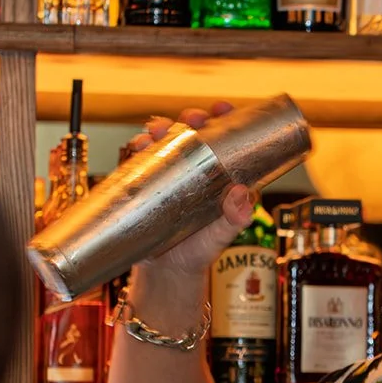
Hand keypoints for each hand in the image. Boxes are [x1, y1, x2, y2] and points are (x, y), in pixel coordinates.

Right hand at [129, 106, 256, 276]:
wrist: (167, 274)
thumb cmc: (200, 253)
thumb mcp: (222, 237)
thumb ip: (234, 219)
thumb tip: (243, 194)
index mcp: (219, 177)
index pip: (224, 140)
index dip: (224, 119)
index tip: (221, 108)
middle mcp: (195, 171)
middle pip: (193, 134)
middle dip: (191, 119)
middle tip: (191, 118)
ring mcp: (170, 177)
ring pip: (166, 143)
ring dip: (161, 129)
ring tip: (157, 129)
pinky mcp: (147, 185)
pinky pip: (141, 161)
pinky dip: (139, 148)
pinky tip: (138, 144)